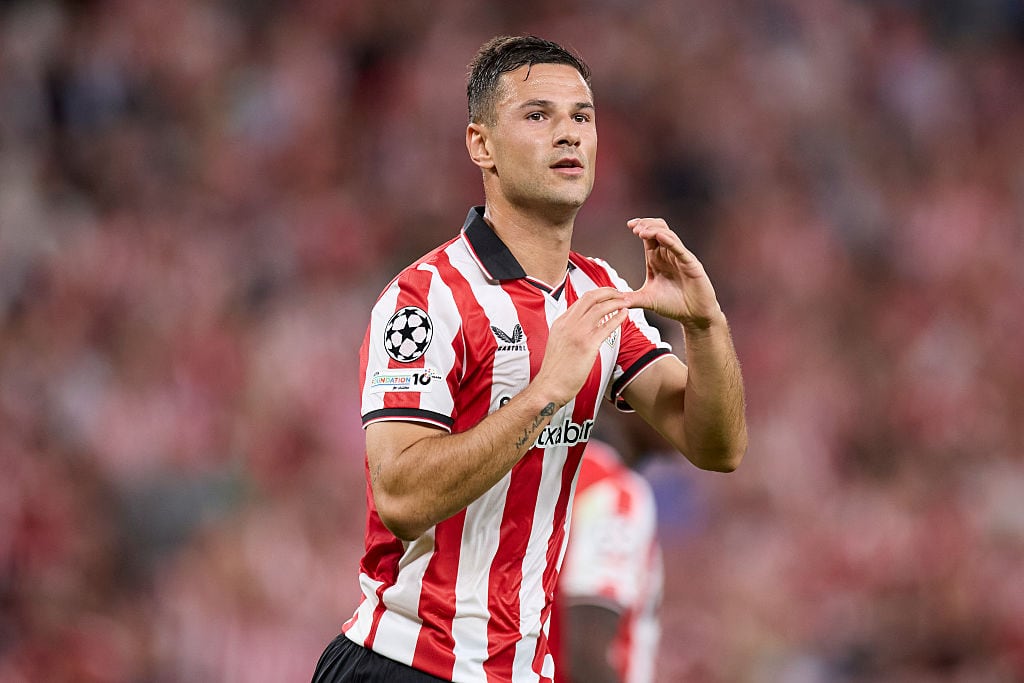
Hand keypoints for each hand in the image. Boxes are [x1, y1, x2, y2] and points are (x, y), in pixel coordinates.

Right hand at [535, 287, 627, 405]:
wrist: (549, 386)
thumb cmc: (555, 370)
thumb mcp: (557, 342)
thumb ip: (568, 331)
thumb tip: (583, 327)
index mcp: (561, 322)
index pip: (582, 300)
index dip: (599, 294)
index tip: (609, 295)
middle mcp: (568, 324)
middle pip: (591, 297)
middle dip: (609, 292)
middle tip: (620, 293)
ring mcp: (578, 333)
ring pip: (600, 308)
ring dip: (616, 302)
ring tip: (626, 302)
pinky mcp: (587, 345)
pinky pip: (607, 326)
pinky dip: (618, 317)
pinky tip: (625, 315)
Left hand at [624, 218, 722, 328]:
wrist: (694, 316)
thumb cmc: (674, 305)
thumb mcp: (647, 300)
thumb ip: (631, 298)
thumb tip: (612, 300)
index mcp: (657, 259)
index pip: (649, 236)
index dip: (640, 226)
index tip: (629, 225)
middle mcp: (669, 255)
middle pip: (659, 229)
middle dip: (646, 225)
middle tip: (634, 227)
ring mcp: (680, 258)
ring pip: (669, 235)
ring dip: (655, 231)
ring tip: (642, 231)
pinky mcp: (691, 265)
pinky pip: (680, 249)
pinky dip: (670, 241)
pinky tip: (660, 236)